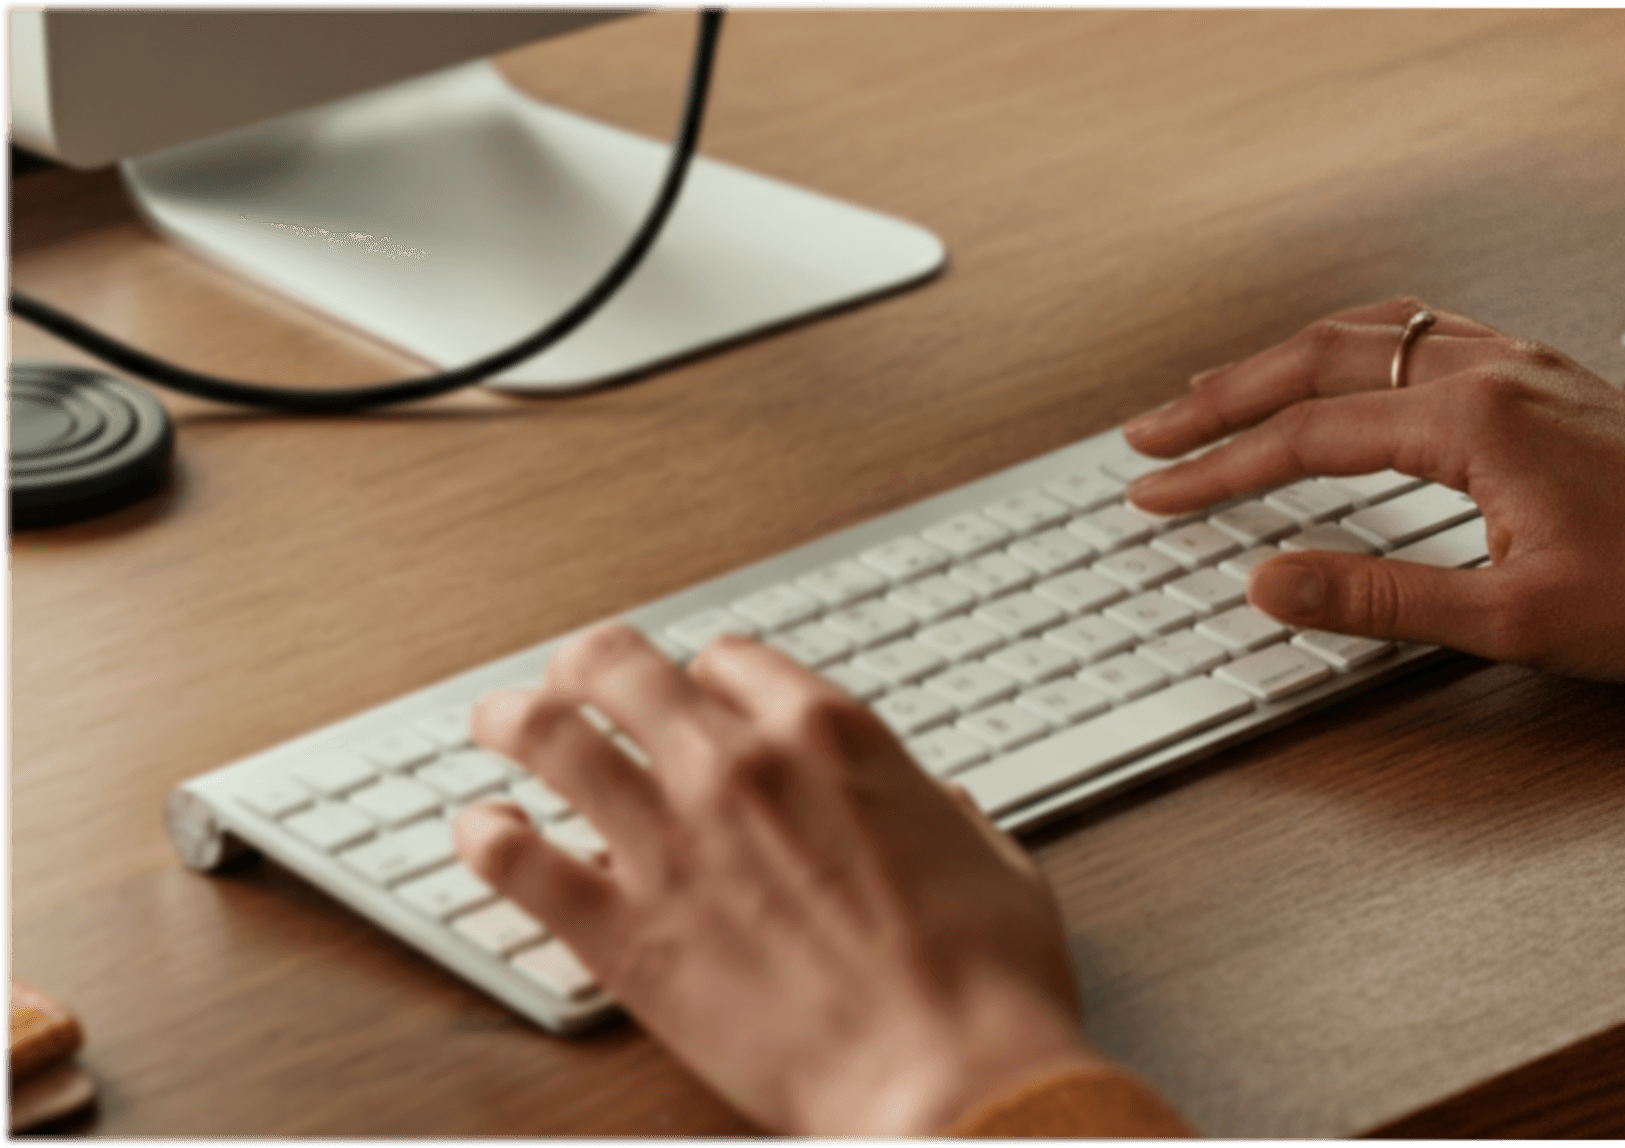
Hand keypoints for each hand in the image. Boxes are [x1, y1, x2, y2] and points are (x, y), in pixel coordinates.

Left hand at [453, 625, 1107, 1134]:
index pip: (729, 660)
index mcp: (830, 736)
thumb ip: (950, 820)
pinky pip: (517, 861)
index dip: (702, 675)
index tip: (693, 694)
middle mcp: (738, 767)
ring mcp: (671, 843)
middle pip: (622, 668)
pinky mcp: (626, 932)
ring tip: (496, 723)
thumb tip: (942, 812)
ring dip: (514, 720)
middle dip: (588, 666)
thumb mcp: (996, 864)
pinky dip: (484, 839)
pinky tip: (478, 834)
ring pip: (550, 737)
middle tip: (572, 680)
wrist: (948, 1074)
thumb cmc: (983, 981)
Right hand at [1123, 299, 1624, 682]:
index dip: (1218, 468)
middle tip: (1154, 430)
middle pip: (1323, 361)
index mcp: (1473, 422)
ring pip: (1376, 335)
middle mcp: (1494, 373)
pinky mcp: (1552, 383)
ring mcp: (1527, 367)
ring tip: (1227, 392)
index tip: (1157, 491)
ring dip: (1288, 361)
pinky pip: (1430, 337)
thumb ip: (1379, 600)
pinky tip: (1354, 375)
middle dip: (1226, 395)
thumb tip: (1272, 581)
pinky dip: (1360, 350)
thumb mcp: (1514, 620)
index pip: (1307, 436)